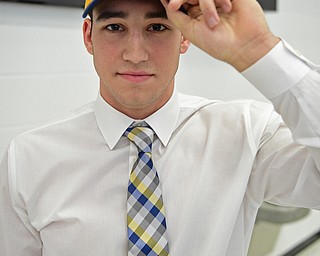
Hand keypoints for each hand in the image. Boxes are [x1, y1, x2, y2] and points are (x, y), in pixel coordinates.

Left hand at [161, 0, 279, 70]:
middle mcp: (205, 5)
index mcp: (194, 14)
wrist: (245, 46)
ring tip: (215, 22)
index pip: (179, 0)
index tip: (173, 5)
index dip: (175, 1)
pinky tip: (227, 8)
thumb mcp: (191, 32)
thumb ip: (176, 16)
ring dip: (207, 5)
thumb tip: (166, 2)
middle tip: (184, 7)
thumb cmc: (220, 44)